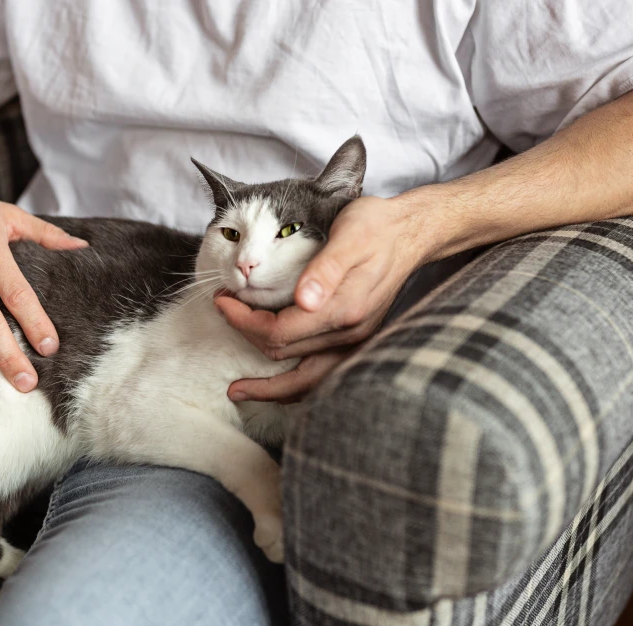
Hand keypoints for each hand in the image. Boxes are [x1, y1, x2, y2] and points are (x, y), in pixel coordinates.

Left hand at [216, 195, 430, 402]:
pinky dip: (293, 386)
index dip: (243, 322)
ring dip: (269, 388)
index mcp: (344, 309)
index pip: (279, 332)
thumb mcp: (350, 235)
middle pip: (283, 355)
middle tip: (221, 315)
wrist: (411, 233)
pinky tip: (275, 385)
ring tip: (239, 390)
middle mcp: (350, 335)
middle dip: (246, 337)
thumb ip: (327, 268)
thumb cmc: (377, 227)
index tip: (222, 301)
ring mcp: (354, 342)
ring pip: (304, 382)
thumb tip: (304, 300)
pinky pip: (319, 377)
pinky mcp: (354, 342)